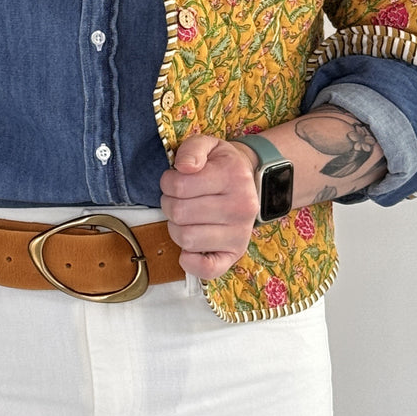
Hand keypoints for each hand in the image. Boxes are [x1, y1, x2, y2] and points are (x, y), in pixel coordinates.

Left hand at [159, 134, 259, 280]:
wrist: (249, 182)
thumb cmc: (221, 166)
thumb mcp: (208, 146)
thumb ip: (191, 150)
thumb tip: (184, 167)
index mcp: (234, 177)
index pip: (178, 185)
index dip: (167, 182)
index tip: (175, 180)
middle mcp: (241, 207)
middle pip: (179, 213)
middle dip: (169, 204)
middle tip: (178, 199)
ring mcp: (240, 234)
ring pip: (186, 239)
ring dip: (175, 228)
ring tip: (185, 217)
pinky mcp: (235, 254)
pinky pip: (207, 269)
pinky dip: (191, 262)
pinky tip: (188, 249)